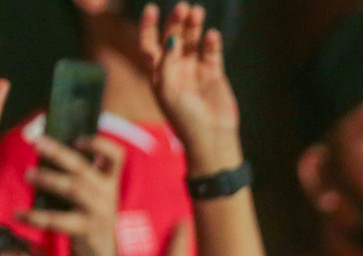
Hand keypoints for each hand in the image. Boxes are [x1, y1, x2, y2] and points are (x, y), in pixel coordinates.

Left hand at [17, 135, 123, 255]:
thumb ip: (80, 174)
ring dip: (48, 179)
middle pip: (83, 169)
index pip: (116, 156)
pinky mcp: (87, 230)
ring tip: (28, 174)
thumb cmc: (92, 217)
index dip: (100, 145)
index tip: (79, 140)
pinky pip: (58, 221)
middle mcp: (107, 194)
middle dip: (59, 153)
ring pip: (73, 189)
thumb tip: (47, 149)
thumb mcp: (95, 194)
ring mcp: (99, 212)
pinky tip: (19, 213)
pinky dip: (36, 217)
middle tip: (36, 142)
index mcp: (110, 181)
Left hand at [136, 3, 241, 175]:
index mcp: (158, 72)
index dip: (148, 25)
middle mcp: (175, 68)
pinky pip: (211, 52)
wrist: (210, 136)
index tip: (152, 8)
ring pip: (192, 41)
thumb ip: (167, 62)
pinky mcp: (213, 74)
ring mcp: (195, 70)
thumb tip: (172, 39)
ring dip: (194, 26)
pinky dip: (211, 42)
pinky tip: (211, 35)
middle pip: (172, 37)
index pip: (149, 43)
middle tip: (183, 8)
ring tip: (197, 13)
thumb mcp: (167, 89)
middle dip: (176, 21)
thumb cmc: (183, 118)